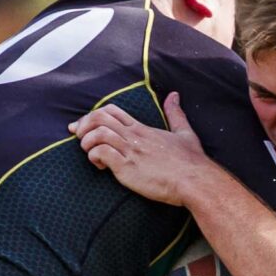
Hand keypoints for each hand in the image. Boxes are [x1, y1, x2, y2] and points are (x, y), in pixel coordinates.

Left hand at [71, 92, 216, 205]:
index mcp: (142, 128)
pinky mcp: (127, 168)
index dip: (93, 116)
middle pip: (99, 118)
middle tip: (80, 138)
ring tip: (90, 153)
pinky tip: (100, 166)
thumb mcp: (184, 132)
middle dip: (83, 126)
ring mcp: (130, 151)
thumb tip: (174, 95)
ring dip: (87, 143)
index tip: (85, 127)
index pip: (111, 111)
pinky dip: (94, 157)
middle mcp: (134, 136)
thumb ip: (176, 114)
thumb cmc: (191, 162)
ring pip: (97, 134)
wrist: (195, 181)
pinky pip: (101, 154)